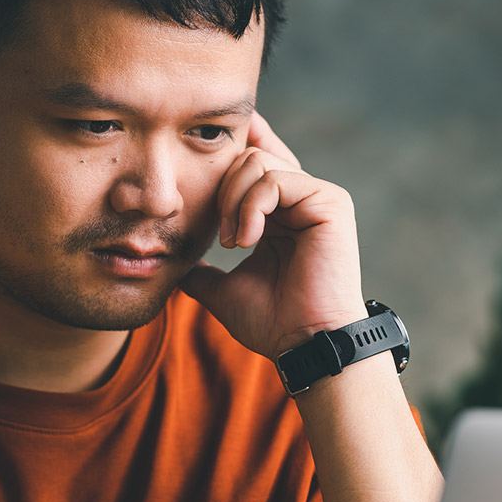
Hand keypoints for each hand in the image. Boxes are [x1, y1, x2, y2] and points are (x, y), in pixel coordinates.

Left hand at [181, 113, 366, 359]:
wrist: (303, 344)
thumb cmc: (272, 323)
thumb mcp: (224, 292)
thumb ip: (202, 271)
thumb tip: (173, 264)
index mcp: (280, 215)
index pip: (248, 166)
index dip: (223, 162)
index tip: (194, 175)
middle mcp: (300, 201)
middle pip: (247, 157)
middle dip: (221, 191)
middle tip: (221, 238)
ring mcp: (316, 198)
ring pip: (257, 162)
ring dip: (233, 201)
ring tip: (233, 242)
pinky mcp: (329, 202)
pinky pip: (275, 179)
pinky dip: (250, 207)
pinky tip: (247, 240)